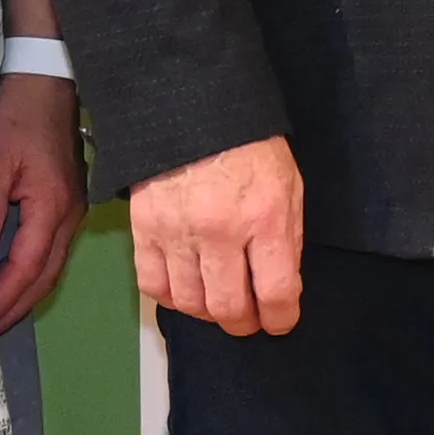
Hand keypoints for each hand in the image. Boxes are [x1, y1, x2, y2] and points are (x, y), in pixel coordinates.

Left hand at [0, 72, 86, 327]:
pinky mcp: (67, 202)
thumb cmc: (17, 115)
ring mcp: (72, 209)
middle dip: (18, 307)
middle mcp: (70, 215)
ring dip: (26, 293)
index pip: (29, 266)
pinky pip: (51, 250)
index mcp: (53, 206)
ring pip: (52, 266)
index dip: (5, 297)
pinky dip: (31, 273)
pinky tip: (11, 279)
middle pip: (47, 276)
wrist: (47, 79)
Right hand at [131, 133, 308, 335]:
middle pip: (229, 307)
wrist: (195, 109)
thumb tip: (280, 286)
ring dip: (208, 313)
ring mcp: (178, 232)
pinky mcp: (144, 229)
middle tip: (249, 321)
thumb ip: (286, 238)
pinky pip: (153, 285)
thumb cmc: (249, 147)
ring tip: (218, 305)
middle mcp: (220, 231)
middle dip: (244, 324)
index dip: (280, 318)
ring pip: (190, 303)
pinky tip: (186, 292)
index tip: (280, 322)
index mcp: (265, 217)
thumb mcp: (289, 186)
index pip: (275, 292)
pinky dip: (171, 298)